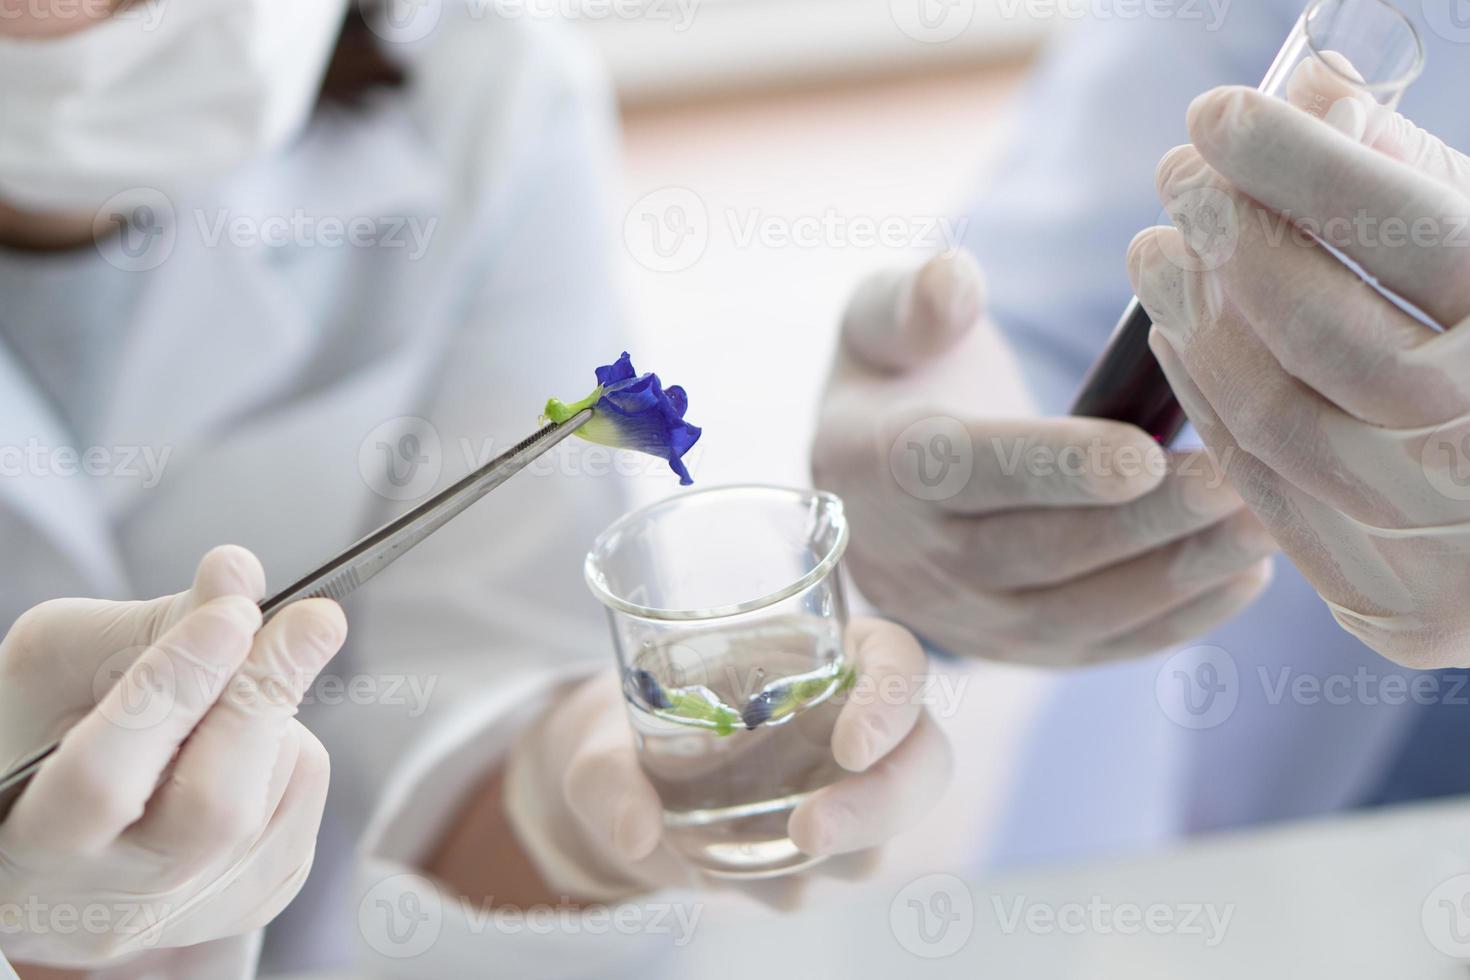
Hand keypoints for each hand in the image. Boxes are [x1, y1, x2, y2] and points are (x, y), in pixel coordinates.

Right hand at [0, 546, 346, 966]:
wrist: (50, 838)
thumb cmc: (42, 734)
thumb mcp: (57, 667)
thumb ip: (143, 624)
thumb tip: (237, 574)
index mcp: (33, 841)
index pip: (105, 777)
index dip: (174, 689)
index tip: (233, 612)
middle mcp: (109, 901)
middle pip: (212, 811)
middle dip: (265, 699)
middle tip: (314, 616)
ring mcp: (184, 915)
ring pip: (269, 803)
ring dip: (274, 719)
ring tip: (235, 687)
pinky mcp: (247, 905)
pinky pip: (301, 816)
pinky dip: (290, 757)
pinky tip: (248, 740)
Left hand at [501, 618, 951, 901]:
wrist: (621, 789)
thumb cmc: (624, 731)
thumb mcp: (599, 742)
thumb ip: (608, 780)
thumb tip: (637, 832)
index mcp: (821, 653)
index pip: (897, 661)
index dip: (892, 699)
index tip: (850, 748)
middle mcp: (850, 719)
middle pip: (922, 759)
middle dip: (879, 803)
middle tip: (807, 833)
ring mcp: (845, 792)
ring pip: (886, 832)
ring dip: (829, 855)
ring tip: (732, 852)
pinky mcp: (823, 853)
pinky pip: (829, 881)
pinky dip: (783, 884)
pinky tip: (726, 867)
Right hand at [810, 254, 1275, 666]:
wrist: (881, 481)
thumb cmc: (903, 376)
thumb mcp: (883, 317)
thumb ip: (913, 298)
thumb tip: (955, 284)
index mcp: (871, 462)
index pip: (958, 471)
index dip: (1052, 466)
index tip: (1146, 451)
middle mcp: (906, 555)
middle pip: (1032, 551)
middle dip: (1141, 523)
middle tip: (1239, 479)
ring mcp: (960, 616)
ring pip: (1072, 613)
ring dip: (1174, 575)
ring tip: (1264, 523)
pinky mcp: (1012, 649)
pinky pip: (1095, 648)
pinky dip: (1175, 622)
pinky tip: (1245, 575)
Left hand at [1129, 81, 1469, 668]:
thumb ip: (1416, 175)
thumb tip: (1313, 87)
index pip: (1409, 235)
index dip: (1301, 168)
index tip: (1215, 115)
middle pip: (1327, 335)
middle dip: (1233, 247)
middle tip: (1174, 179)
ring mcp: (1455, 542)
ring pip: (1279, 425)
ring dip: (1197, 328)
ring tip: (1155, 253)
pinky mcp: (1403, 611)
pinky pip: (1272, 499)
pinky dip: (1211, 413)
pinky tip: (1178, 341)